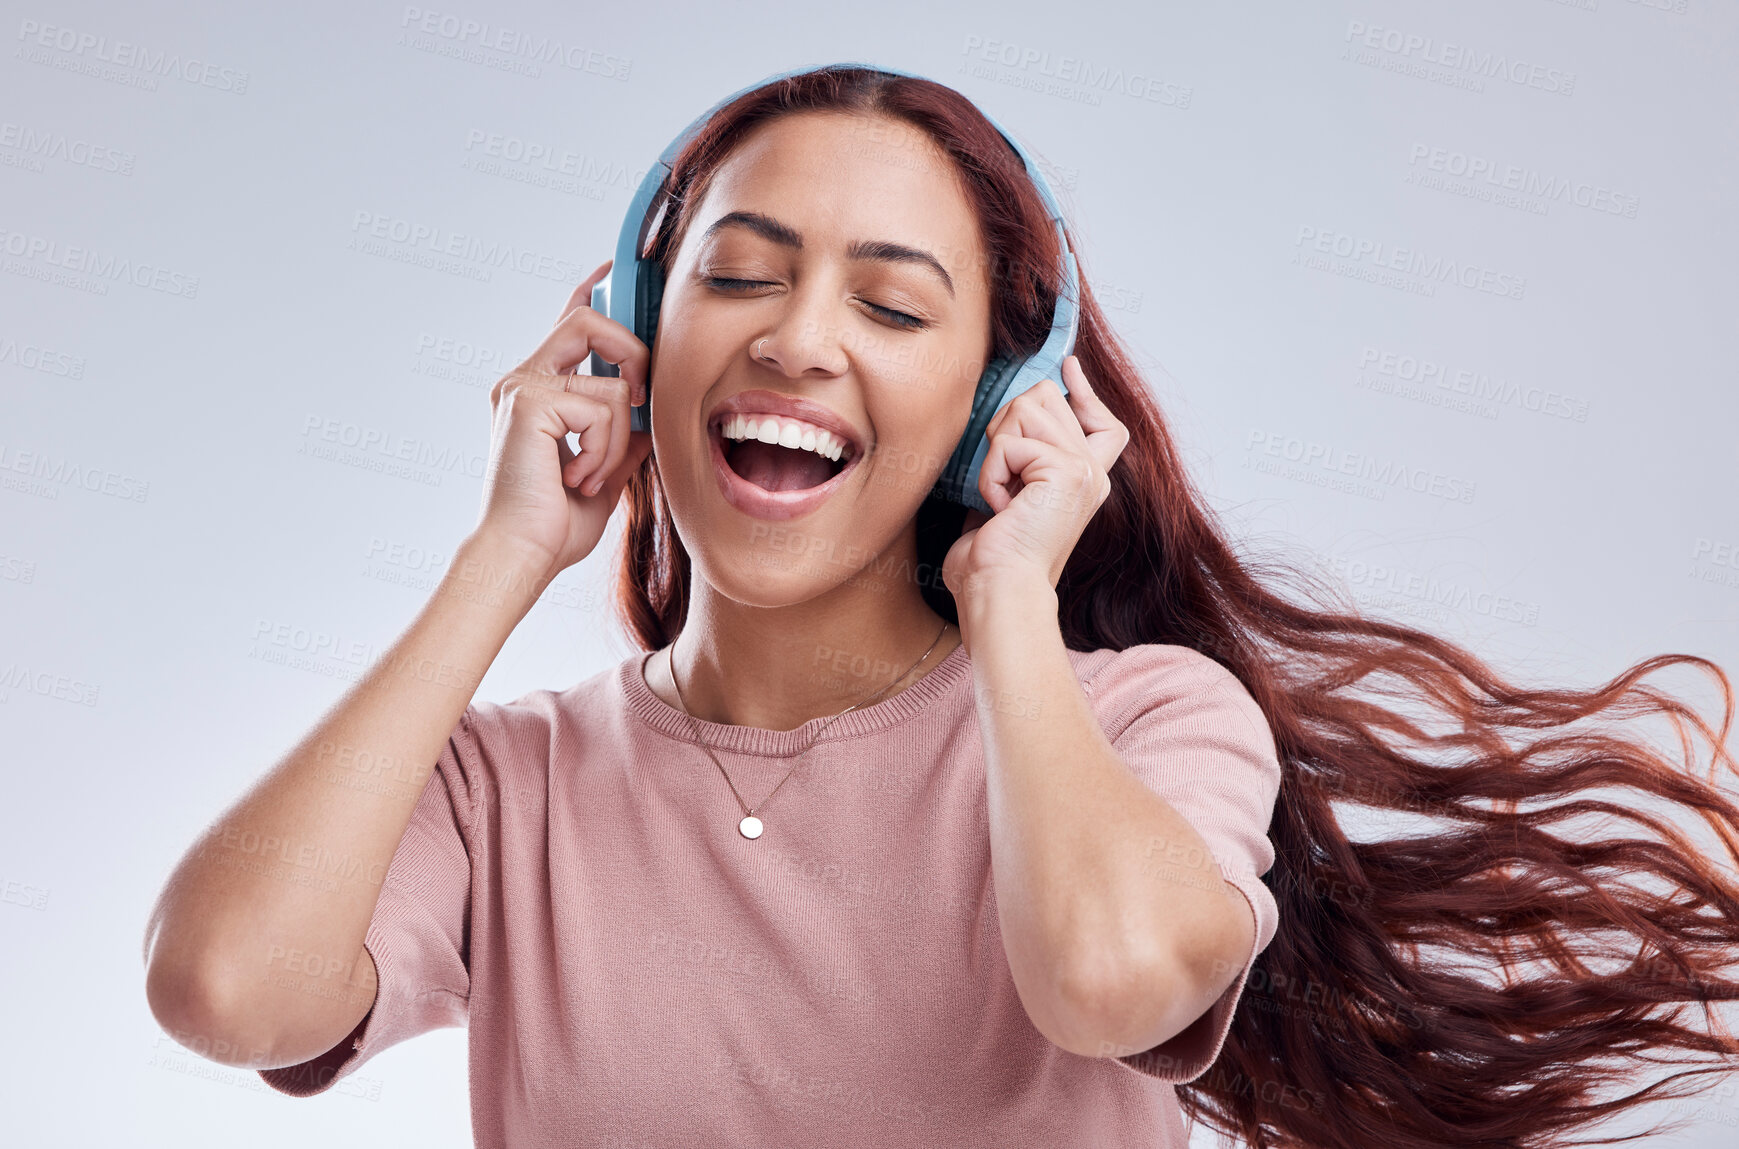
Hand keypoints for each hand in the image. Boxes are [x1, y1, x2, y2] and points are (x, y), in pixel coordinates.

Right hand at [471, 259, 653, 583]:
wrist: (520, 555)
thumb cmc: (552, 527)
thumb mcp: (603, 475)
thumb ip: (623, 440)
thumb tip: (649, 421)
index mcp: (537, 394)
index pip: (567, 325)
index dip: (592, 291)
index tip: (614, 267)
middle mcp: (524, 381)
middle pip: (588, 319)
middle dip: (632, 352)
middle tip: (641, 401)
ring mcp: (524, 387)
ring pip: (614, 384)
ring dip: (617, 441)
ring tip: (587, 478)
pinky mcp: (531, 401)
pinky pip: (606, 408)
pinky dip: (604, 451)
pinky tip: (575, 478)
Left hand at [941, 355, 1128, 606]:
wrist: (999, 591)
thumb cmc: (993, 559)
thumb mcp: (1008, 500)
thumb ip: (1018, 463)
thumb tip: (1006, 423)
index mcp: (1084, 482)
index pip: (1104, 423)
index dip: (1086, 391)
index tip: (1069, 367)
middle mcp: (1092, 473)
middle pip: (1046, 397)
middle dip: (1007, 427)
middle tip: (1004, 479)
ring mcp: (1084, 470)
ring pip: (1026, 407)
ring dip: (997, 449)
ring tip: (1003, 494)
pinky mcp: (1068, 471)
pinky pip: (1010, 442)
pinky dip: (991, 473)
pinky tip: (1000, 506)